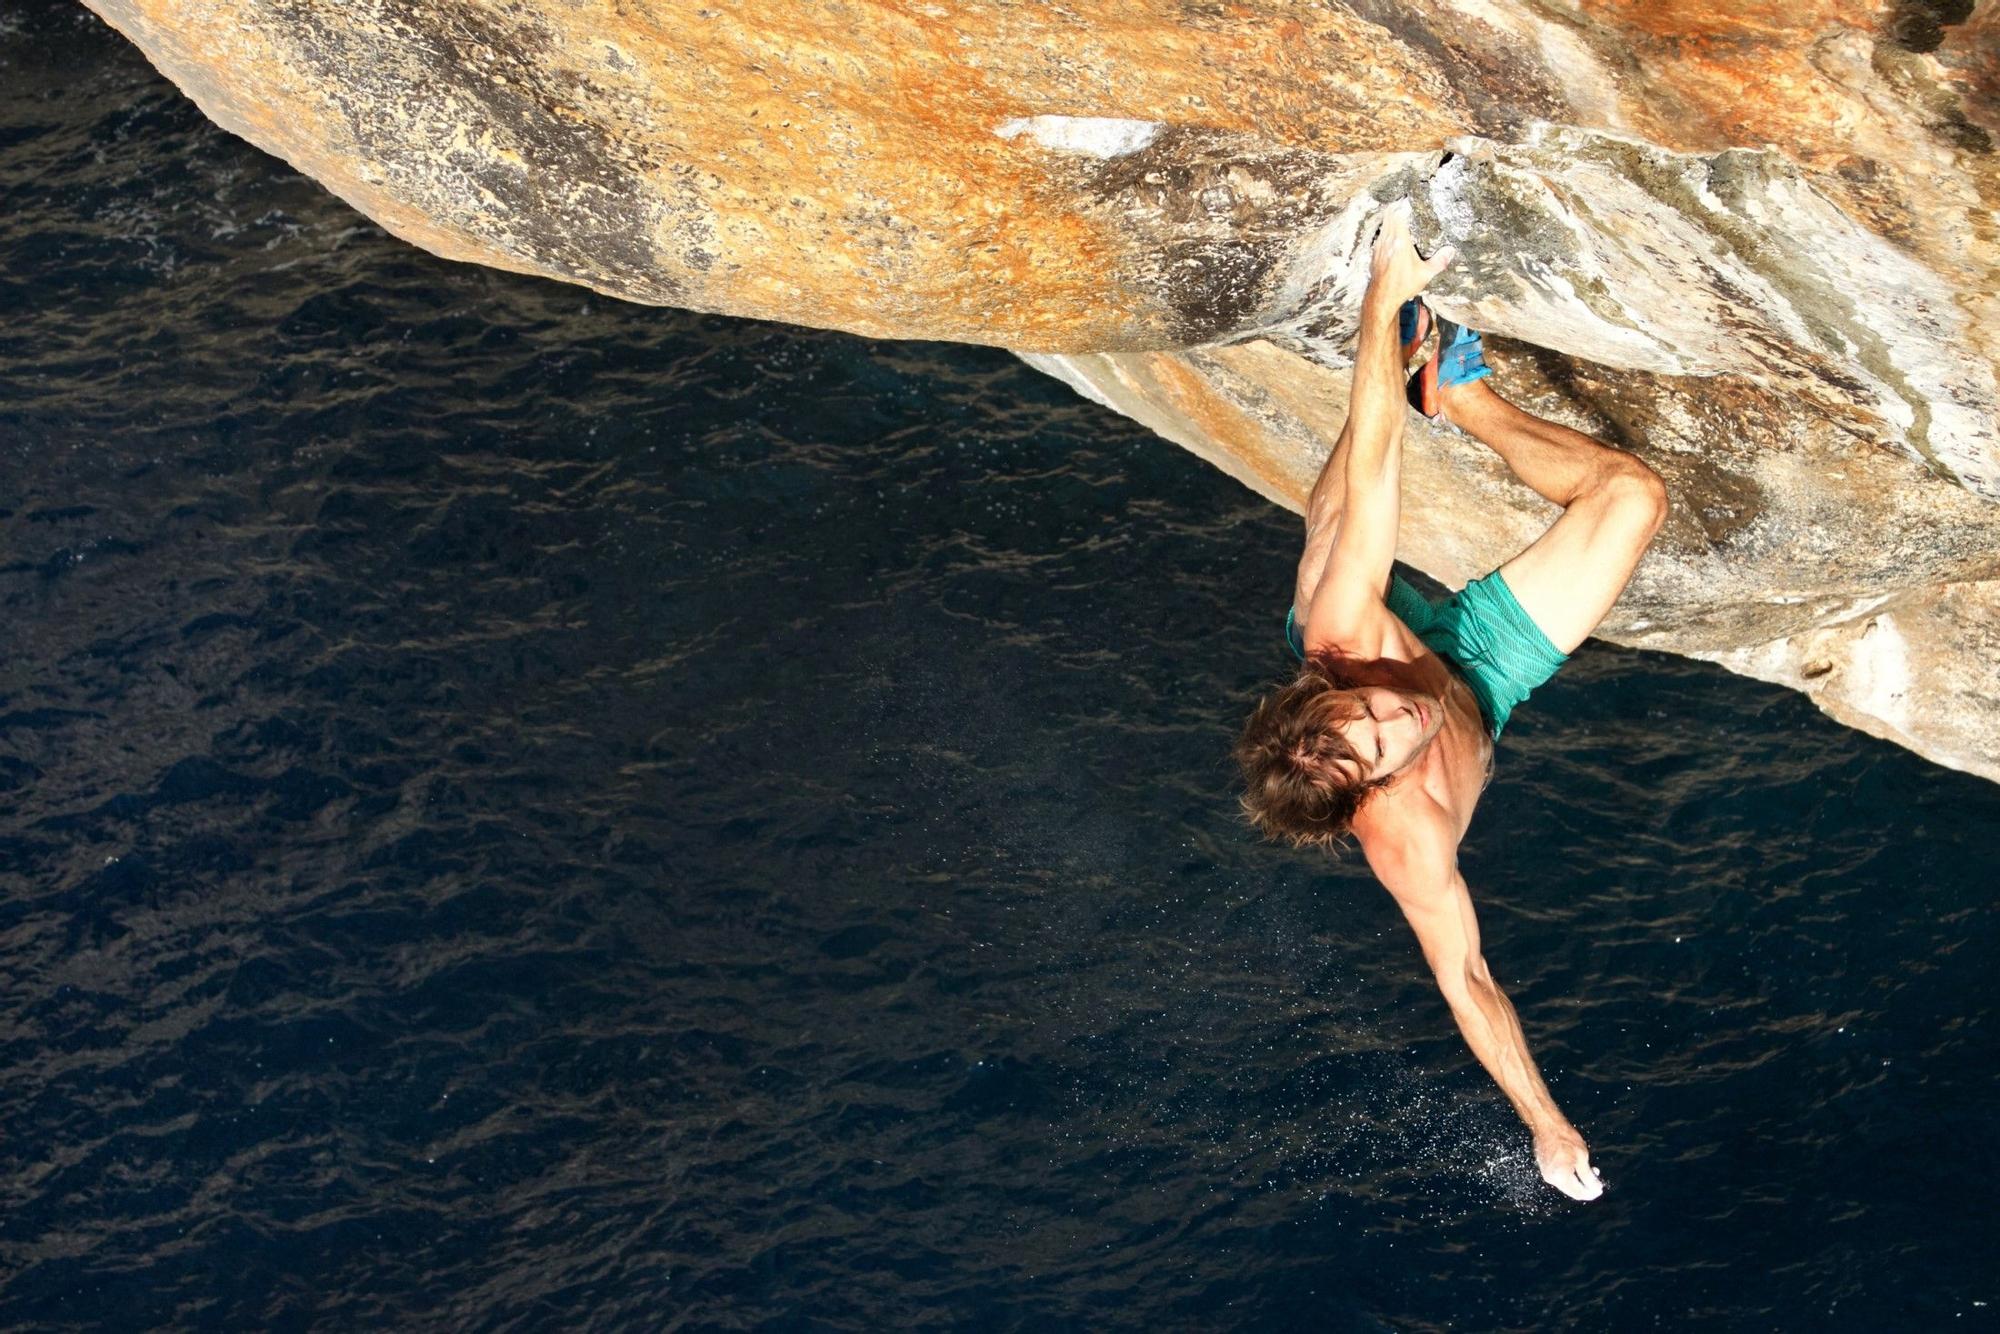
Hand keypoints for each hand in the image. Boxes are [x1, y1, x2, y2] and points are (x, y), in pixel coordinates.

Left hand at [1363, 199, 1454, 314]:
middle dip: (1396, 206)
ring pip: (1383, 224)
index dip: (1403, 204)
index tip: (1409, 198)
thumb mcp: (1425, 274)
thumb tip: (1451, 251)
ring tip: (1398, 212)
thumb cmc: (1402, 285)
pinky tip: (1390, 232)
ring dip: (1390, 217)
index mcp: (1399, 241)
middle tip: (1404, 200)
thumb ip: (1439, 261)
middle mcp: (1387, 240)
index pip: (1398, 214)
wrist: (1381, 297)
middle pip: (1389, 215)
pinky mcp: (1375, 253)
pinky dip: (1385, 229)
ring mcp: (1379, 246)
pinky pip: (1380, 235)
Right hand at [1534, 1123, 1604, 1201]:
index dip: (1591, 1193)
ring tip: (1589, 1169)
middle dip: (1585, 1186)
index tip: (1600, 1189)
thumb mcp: (1582, 1157)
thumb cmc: (1565, 1138)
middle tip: (1597, 1178)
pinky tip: (1576, 1165)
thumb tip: (1596, 1189)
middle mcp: (1551, 1178)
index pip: (1579, 1193)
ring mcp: (1546, 1173)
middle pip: (1572, 1190)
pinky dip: (1569, 1174)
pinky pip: (1559, 1176)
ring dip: (1578, 1180)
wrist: (1547, 1125)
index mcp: (1561, 1177)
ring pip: (1566, 1184)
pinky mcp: (1544, 1167)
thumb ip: (1589, 1176)